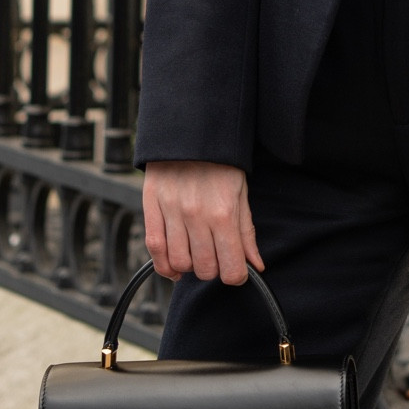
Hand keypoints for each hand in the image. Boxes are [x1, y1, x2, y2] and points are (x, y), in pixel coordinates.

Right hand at [143, 160, 262, 283]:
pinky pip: (155, 249)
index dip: (235, 275)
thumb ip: (246, 233)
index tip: (235, 270)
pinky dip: (164, 265)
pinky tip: (174, 266)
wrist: (190, 133)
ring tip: (196, 253)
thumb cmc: (220, 165)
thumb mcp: (241, 195)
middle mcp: (197, 216)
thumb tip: (256, 265)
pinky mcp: (151, 208)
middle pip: (205, 270)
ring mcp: (172, 213)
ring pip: (180, 263)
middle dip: (213, 269)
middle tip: (215, 256)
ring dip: (190, 266)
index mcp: (224, 214)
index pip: (231, 269)